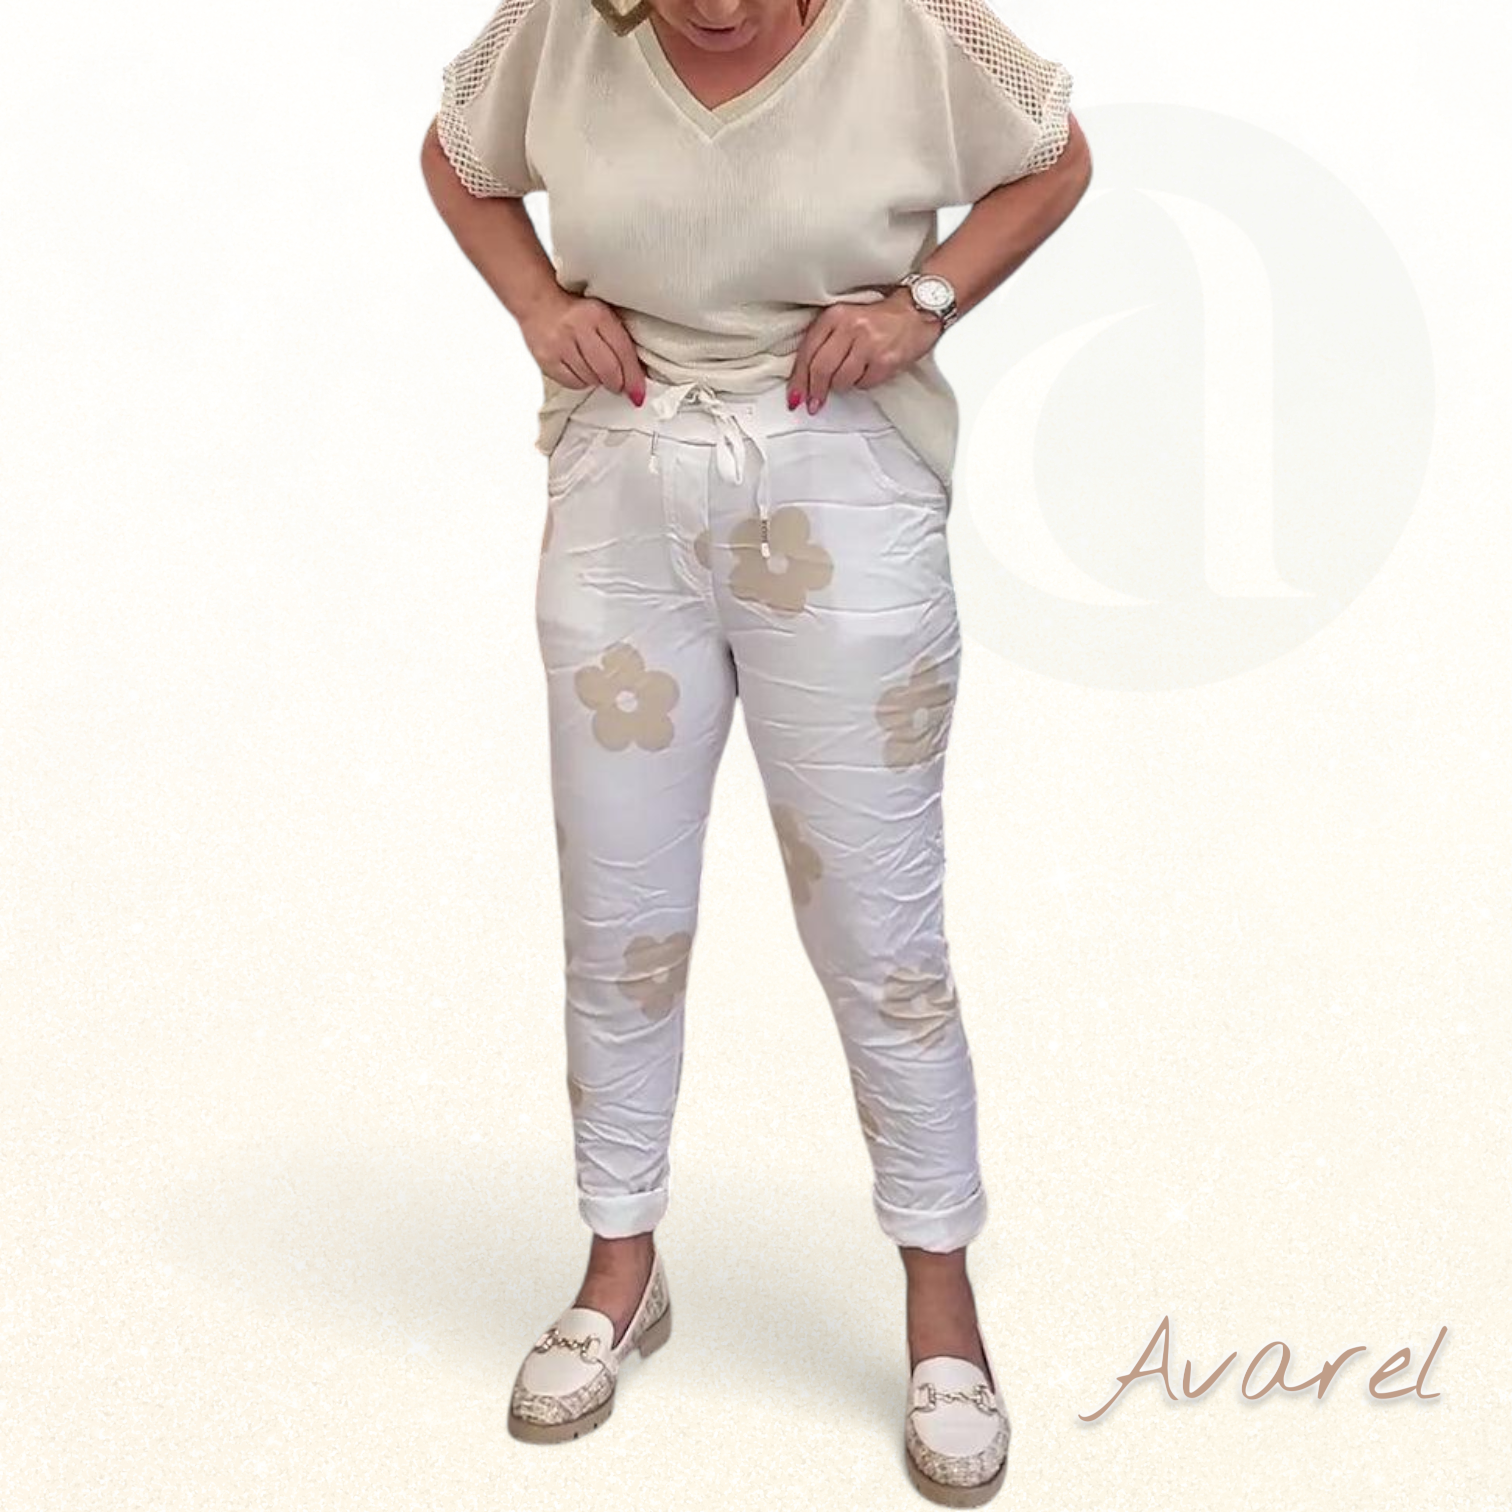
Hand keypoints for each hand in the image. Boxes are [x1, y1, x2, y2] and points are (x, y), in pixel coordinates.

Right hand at [519, 289, 648, 404]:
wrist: (537, 302)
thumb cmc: (575, 311)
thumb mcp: (602, 316)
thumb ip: (619, 341)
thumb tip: (637, 376)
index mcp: (598, 314)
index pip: (623, 352)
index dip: (634, 377)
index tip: (638, 392)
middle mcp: (578, 328)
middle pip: (608, 370)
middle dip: (617, 384)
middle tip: (618, 385)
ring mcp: (560, 345)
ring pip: (591, 379)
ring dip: (597, 380)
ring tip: (593, 368)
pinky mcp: (547, 359)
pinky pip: (573, 383)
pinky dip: (581, 382)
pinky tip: (580, 370)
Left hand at [788, 287, 942, 412]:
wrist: (915, 312)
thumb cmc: (878, 319)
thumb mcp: (845, 320)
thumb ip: (824, 342)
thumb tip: (805, 378)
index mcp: (835, 315)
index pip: (808, 352)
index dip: (798, 379)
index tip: (795, 396)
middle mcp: (851, 326)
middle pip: (821, 369)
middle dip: (815, 391)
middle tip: (814, 403)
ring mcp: (869, 343)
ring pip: (841, 380)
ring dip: (842, 386)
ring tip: (850, 377)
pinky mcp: (885, 360)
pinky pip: (863, 384)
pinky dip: (862, 384)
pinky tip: (868, 372)